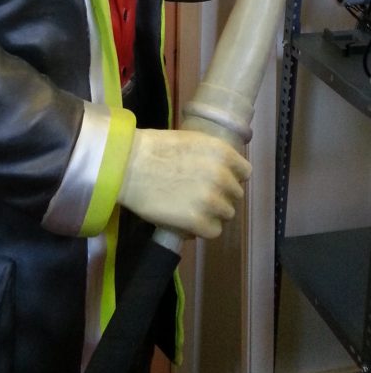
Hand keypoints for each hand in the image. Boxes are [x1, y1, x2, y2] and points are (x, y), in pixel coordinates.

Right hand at [118, 127, 250, 238]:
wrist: (128, 165)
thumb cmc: (154, 149)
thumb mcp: (191, 141)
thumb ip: (211, 156)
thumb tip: (221, 171)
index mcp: (223, 153)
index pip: (244, 172)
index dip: (231, 177)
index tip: (217, 180)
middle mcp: (223, 177)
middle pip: (235, 195)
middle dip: (220, 195)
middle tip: (198, 195)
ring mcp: (212, 201)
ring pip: (226, 214)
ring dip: (212, 213)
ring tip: (191, 209)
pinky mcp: (199, 222)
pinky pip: (213, 231)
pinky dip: (202, 228)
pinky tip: (187, 221)